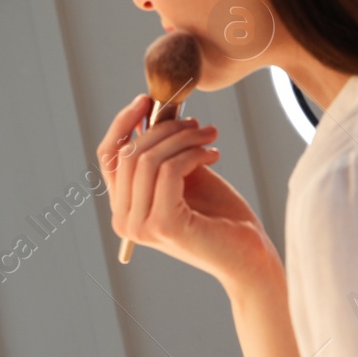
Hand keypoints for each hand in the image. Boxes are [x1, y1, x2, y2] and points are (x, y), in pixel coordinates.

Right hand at [97, 94, 281, 291]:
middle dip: (165, 128)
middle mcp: (125, 222)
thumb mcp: (185, 176)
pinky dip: (193, 153)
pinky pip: (169, 170)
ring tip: (209, 135)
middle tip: (197, 123)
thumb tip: (151, 111)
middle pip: (129, 154)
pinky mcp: (164, 225)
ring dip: (183, 138)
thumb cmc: (219, 217)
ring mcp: (141, 227)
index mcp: (124, 210)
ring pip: (149, 159)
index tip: (147, 100)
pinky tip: (214, 154)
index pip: (109, 157)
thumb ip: (163, 152)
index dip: (123, 123)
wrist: (248, 256)